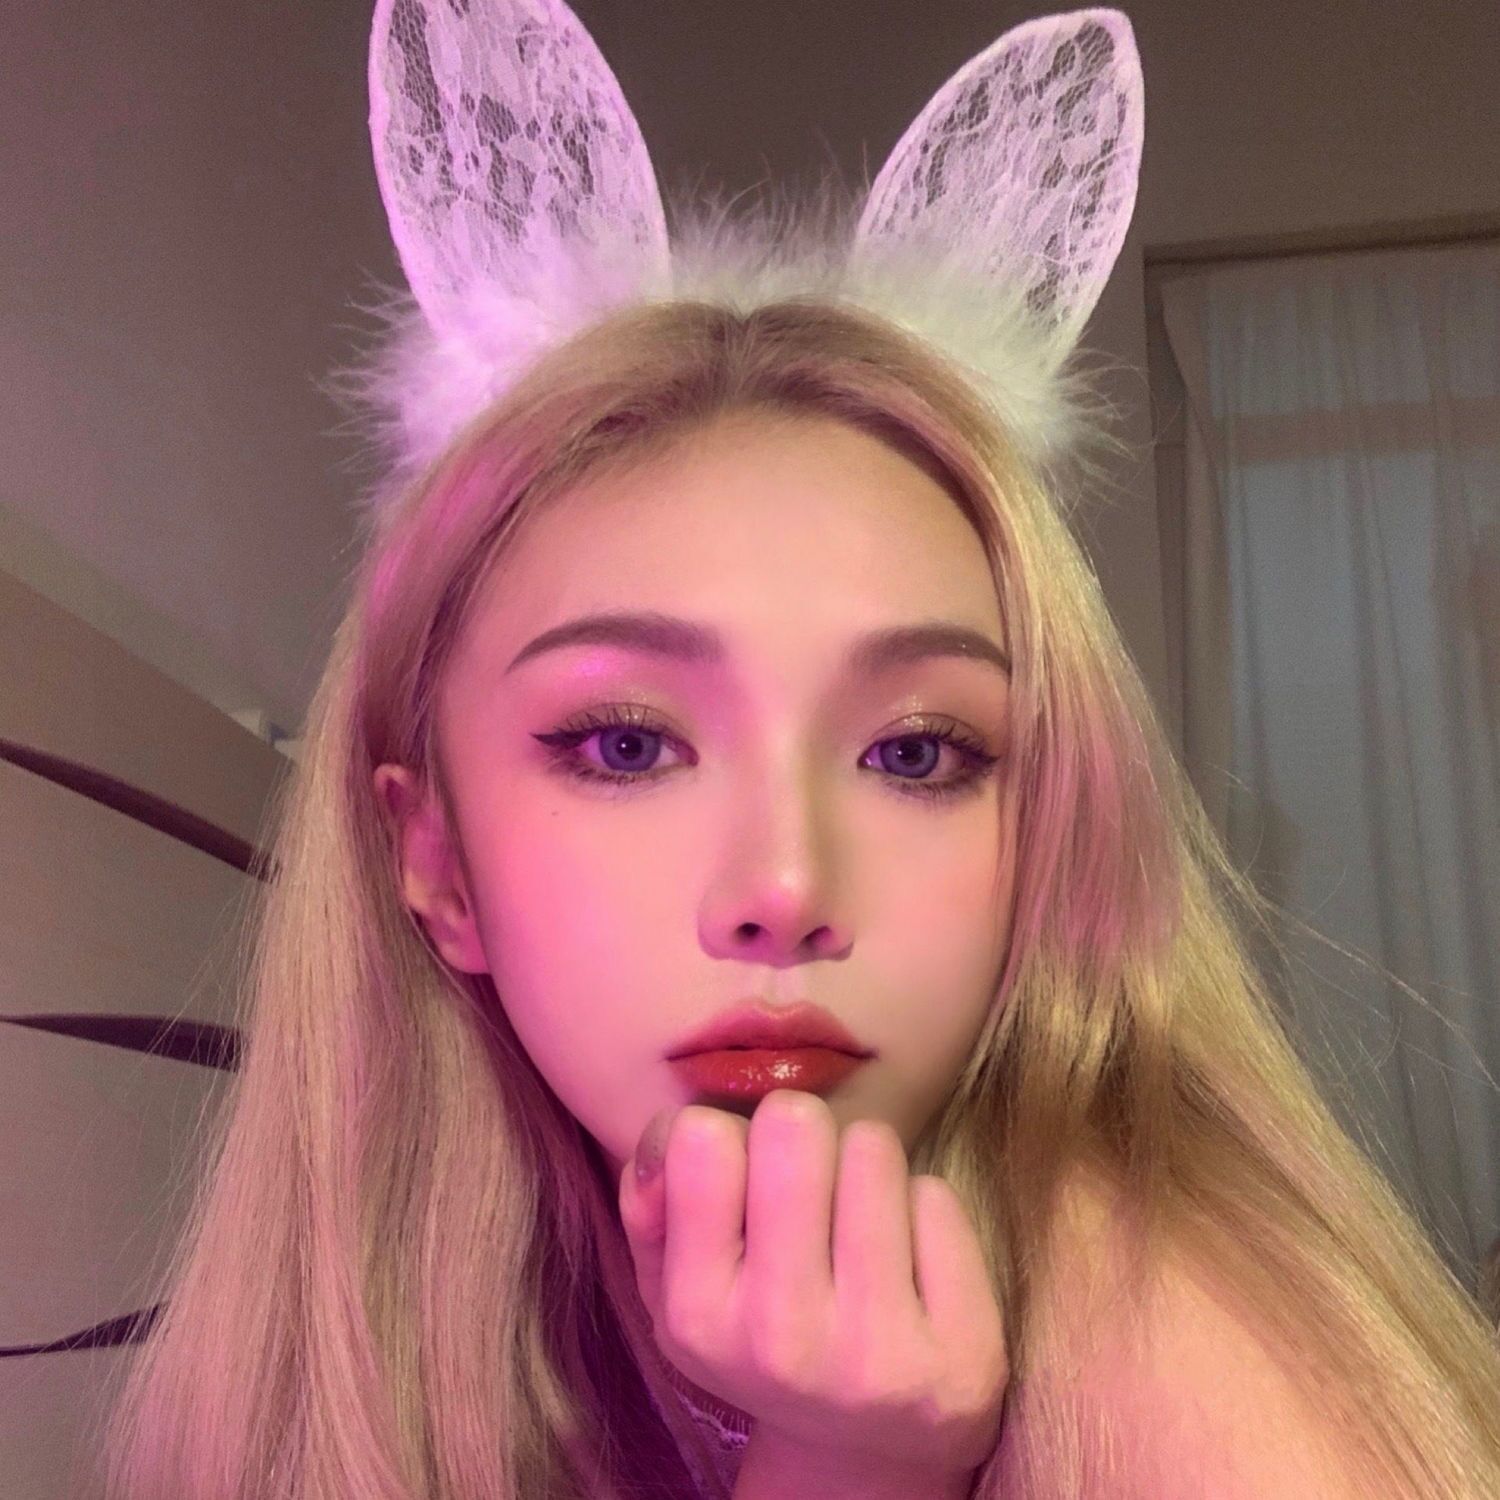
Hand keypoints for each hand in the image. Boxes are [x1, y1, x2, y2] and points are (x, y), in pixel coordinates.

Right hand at [617, 1089, 1008, 1478]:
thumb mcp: (676, 1285)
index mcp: (697, 1314)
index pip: (704, 1137)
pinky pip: (936, 1197)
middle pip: (797, 1124)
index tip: (747, 1179)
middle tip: (811, 1187)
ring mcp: (876, 1349)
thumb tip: (676, 1130)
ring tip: (858, 1225)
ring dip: (866, 1167)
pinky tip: (909, 1265)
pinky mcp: (959, 1351)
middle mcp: (781, 1336)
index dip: (732, 1137)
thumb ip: (649, 1201)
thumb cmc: (761, 1331)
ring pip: (872, 1147)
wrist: (863, 1452)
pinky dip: (921, 1211)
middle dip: (805, 1136)